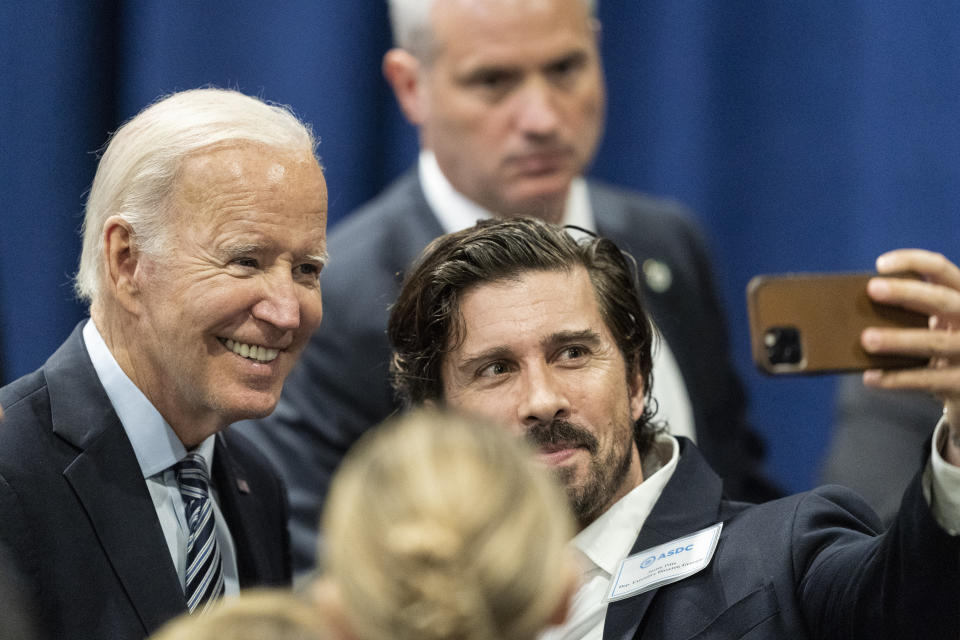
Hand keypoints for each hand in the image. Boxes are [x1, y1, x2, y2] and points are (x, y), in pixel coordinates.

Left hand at [860, 249, 959, 463]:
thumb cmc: (937, 348)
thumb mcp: (931, 324)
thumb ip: (908, 313)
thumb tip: (854, 309)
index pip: (942, 270)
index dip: (914, 261)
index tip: (880, 265)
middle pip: (942, 301)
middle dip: (907, 292)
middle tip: (872, 289)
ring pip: (934, 342)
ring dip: (898, 340)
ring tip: (866, 339)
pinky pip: (928, 380)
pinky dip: (896, 379)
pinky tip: (870, 377)